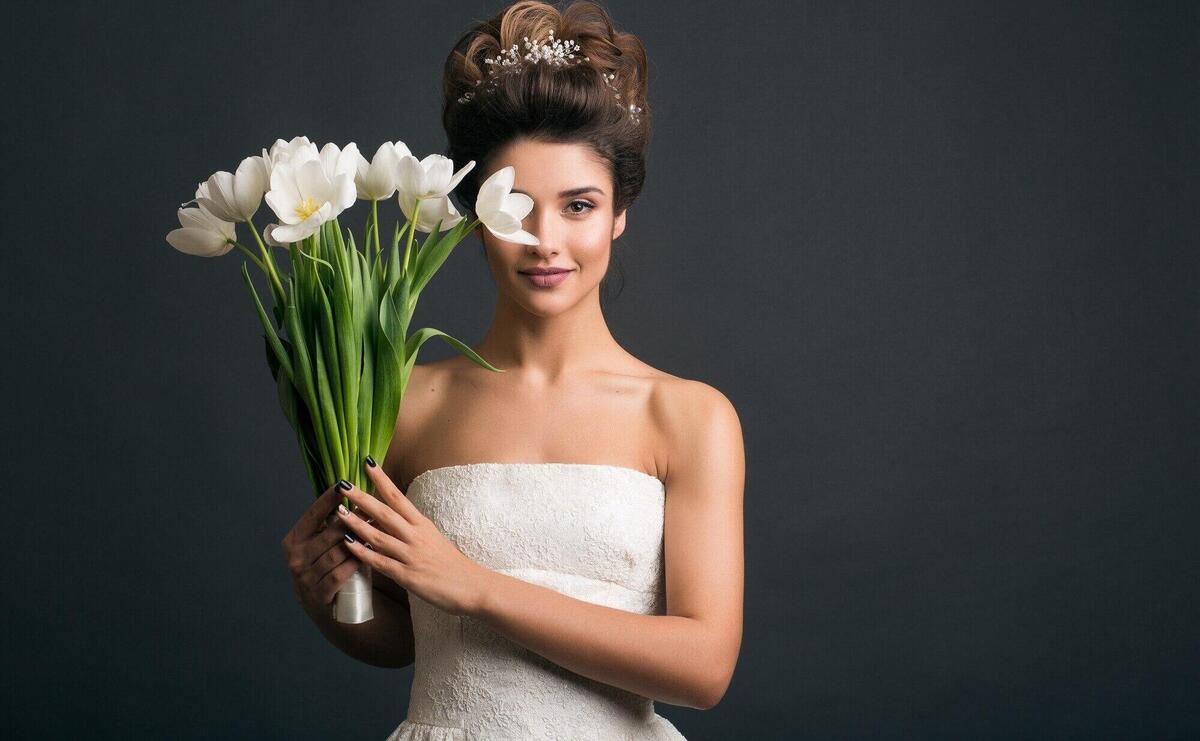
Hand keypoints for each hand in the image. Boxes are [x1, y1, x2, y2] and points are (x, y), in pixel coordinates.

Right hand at [281, 483, 363, 613]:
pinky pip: (338, 574)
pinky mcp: (317, 595)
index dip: (327, 500)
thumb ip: (329, 523)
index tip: (344, 484)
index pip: (312, 516)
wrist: (322, 606)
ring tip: (376, 529)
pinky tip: (368, 555)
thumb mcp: (320, 544)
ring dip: (358, 541)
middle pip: (329, 534)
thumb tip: (348, 490)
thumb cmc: (326, 566)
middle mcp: (295, 558)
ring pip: (336, 553)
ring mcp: (304, 578)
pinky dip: (354, 563)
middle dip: (352, 520)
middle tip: (373, 509)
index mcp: (293, 540)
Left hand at [336, 459, 490, 617]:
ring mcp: (411, 555)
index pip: (398, 496)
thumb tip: (391, 518)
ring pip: (379, 536)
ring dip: (357, 523)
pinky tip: (348, 546)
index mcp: (422, 524)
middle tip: (343, 484)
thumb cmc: (452, 564)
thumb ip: (412, 529)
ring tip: (339, 512)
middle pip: (385, 512)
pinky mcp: (408, 576)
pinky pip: (381, 562)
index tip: (367, 463)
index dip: (382, 479)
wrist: (472, 586)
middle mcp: (416, 536)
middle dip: (362, 497)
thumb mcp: (433, 538)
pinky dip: (363, 553)